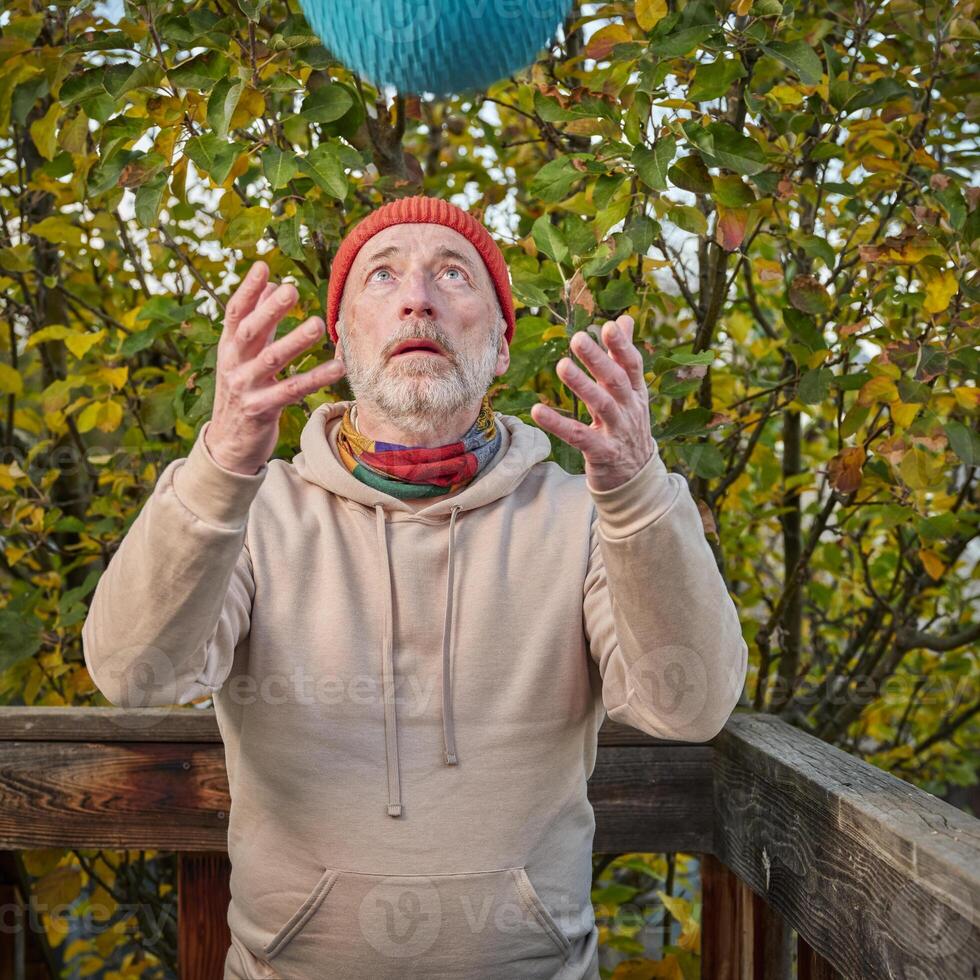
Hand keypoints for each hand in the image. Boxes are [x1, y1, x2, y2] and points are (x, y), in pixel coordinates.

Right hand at [205, 261, 345, 474]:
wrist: (228, 444)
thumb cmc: (242, 391)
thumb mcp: (243, 355)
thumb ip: (258, 320)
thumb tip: (268, 280)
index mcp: (228, 347)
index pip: (235, 313)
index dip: (247, 290)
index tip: (264, 266)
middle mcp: (233, 364)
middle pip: (250, 331)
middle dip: (269, 310)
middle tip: (291, 290)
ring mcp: (245, 388)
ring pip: (271, 360)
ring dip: (295, 342)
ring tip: (318, 325)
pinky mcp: (261, 409)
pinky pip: (292, 390)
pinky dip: (315, 378)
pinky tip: (337, 367)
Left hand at [530, 315, 654, 492]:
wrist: (636, 476)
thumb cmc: (628, 426)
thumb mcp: (631, 392)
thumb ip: (623, 357)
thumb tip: (624, 319)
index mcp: (636, 393)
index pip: (632, 366)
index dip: (621, 346)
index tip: (607, 327)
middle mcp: (629, 410)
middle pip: (615, 381)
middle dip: (598, 360)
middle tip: (577, 338)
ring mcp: (617, 432)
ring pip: (601, 405)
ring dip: (581, 385)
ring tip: (561, 365)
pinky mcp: (602, 453)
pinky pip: (578, 436)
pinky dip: (558, 424)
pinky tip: (538, 410)